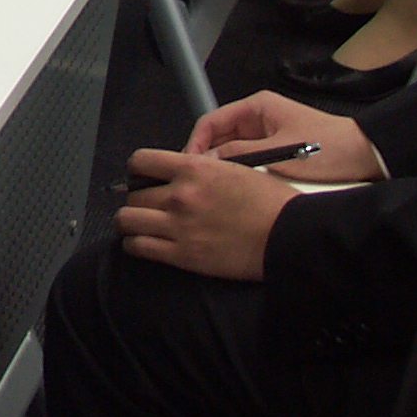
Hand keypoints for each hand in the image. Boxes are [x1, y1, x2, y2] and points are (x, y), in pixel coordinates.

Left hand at [114, 150, 300, 280]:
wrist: (288, 236)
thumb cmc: (271, 204)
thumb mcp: (235, 169)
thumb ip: (201, 170)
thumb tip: (181, 172)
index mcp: (194, 170)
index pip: (141, 161)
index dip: (138, 169)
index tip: (141, 175)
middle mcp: (180, 196)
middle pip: (133, 193)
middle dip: (137, 198)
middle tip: (146, 204)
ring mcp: (178, 226)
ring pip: (127, 220)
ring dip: (129, 221)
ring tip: (136, 224)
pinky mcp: (182, 255)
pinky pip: (139, 248)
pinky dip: (134, 245)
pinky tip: (141, 243)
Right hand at [187, 90, 382, 182]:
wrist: (367, 158)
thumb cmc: (328, 149)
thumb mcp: (280, 153)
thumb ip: (241, 155)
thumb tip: (208, 162)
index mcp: (257, 107)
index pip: (211, 121)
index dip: (196, 143)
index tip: (189, 166)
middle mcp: (258, 118)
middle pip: (220, 137)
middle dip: (209, 158)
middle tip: (200, 182)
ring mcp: (267, 135)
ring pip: (233, 151)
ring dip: (226, 167)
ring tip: (216, 188)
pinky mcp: (276, 152)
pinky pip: (249, 161)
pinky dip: (241, 173)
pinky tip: (237, 189)